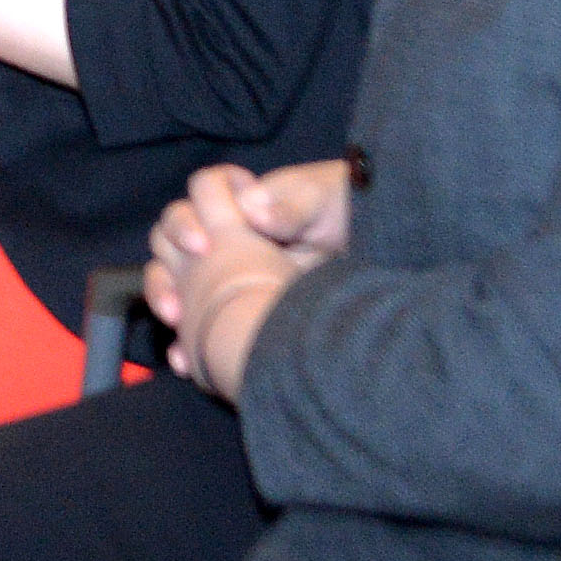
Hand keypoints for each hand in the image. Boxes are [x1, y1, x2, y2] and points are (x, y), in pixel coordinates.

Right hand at [145, 158, 331, 400]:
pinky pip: (202, 328)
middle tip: (183, 294)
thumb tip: (252, 210)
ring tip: (176, 322)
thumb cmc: (353, 210)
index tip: (205, 244)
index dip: (191, 216)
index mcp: (243, 203)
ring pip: (176, 281)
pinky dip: (189, 345)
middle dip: (168, 264)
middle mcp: (229, 237)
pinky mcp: (243, 312)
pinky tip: (187, 362)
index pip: (198, 198)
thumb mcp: (327, 200)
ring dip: (166, 298)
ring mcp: (232, 276)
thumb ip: (290, 203)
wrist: (394, 251)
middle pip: (172, 240)